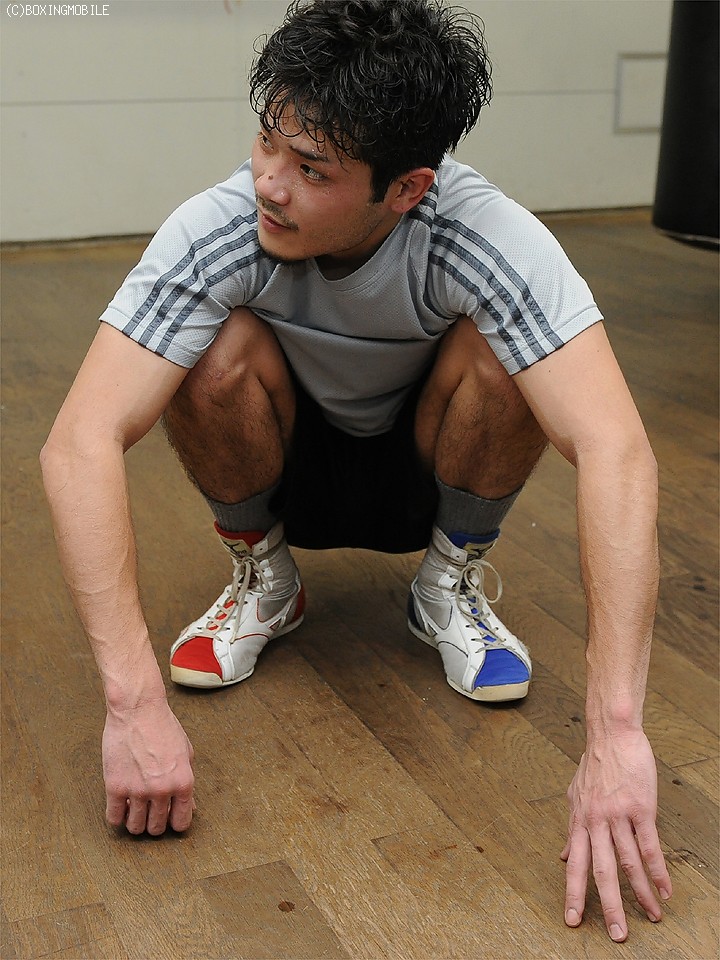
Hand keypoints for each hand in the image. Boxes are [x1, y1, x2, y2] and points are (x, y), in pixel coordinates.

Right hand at [102, 697, 194, 834]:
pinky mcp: (115, 787)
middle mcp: (162, 790)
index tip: (168, 818)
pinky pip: (114, 818)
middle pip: (156, 828)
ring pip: (135, 827)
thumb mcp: (185, 752)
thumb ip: (186, 781)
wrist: (138, 709)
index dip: (174, 822)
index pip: (181, 823)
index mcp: (183, 782)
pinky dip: (117, 818)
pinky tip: (120, 807)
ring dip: (135, 823)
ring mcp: (137, 790)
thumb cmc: (163, 726)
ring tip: (134, 810)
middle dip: (153, 823)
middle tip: (149, 812)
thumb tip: (189, 806)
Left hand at [561, 728, 671, 941]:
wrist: (612, 735)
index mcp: (580, 821)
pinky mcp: (641, 808)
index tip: (572, 920)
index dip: (573, 894)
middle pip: (602, 871)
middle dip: (609, 906)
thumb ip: (571, 828)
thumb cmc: (595, 764)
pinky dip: (658, 870)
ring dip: (641, 894)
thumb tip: (564, 856)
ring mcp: (619, 816)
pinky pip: (650, 845)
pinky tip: (665, 889)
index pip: (575, 865)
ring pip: (629, 863)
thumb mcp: (574, 795)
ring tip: (651, 917)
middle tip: (616, 935)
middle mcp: (596, 822)